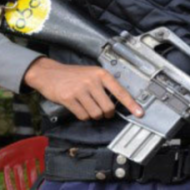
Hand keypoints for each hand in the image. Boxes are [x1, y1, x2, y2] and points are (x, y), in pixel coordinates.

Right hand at [23, 56, 142, 119]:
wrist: (49, 73)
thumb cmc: (73, 75)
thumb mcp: (92, 74)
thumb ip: (104, 86)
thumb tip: (118, 103)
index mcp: (101, 74)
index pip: (120, 91)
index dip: (131, 104)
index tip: (140, 113)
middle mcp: (92, 81)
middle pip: (108, 108)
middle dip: (107, 114)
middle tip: (104, 112)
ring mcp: (79, 90)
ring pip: (96, 113)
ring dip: (95, 115)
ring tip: (90, 108)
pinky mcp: (68, 98)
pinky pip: (82, 115)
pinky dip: (83, 116)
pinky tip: (79, 108)